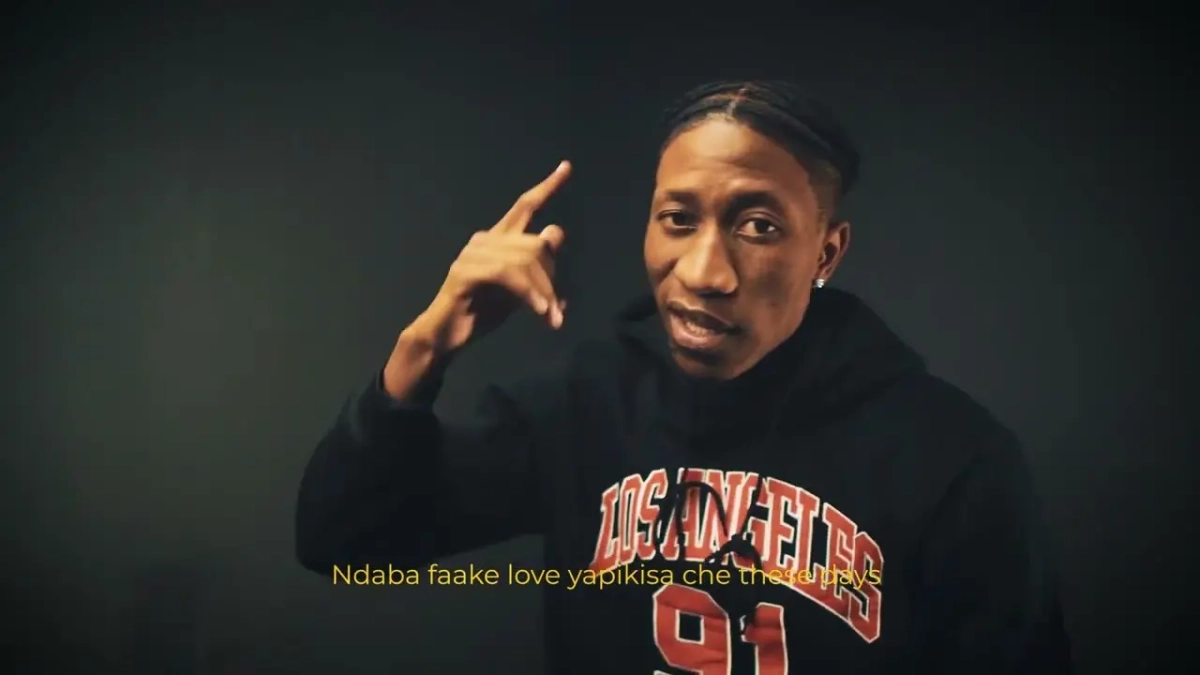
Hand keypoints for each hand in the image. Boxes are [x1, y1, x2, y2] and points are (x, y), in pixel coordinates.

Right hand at [410, 161, 571, 355]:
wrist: (447, 335)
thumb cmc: (483, 310)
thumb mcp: (520, 287)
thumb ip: (538, 264)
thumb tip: (557, 231)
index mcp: (499, 239)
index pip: (525, 206)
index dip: (547, 187)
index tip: (566, 167)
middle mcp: (485, 239)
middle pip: (536, 245)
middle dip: (552, 280)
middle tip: (558, 312)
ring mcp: (472, 253)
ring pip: (525, 260)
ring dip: (543, 292)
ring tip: (550, 318)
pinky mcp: (464, 271)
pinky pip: (507, 274)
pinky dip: (528, 293)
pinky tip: (539, 312)